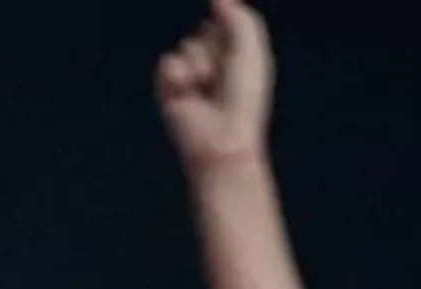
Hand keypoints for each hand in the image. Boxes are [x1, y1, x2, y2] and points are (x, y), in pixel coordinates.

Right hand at [153, 0, 272, 172]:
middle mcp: (212, 62)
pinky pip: (169, 62)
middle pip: (203, 31)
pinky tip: (189, 95)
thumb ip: (239, 18)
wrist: (221, 137)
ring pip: (187, 45)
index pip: (224, 21)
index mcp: (234, 53)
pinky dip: (180, 77)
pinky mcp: (169, 87)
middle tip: (223, 76)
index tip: (236, 56)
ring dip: (200, 65)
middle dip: (214, 49)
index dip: (229, 32)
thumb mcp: (251, 49)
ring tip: (207, 89)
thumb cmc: (243, 99)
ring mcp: (189, 74)